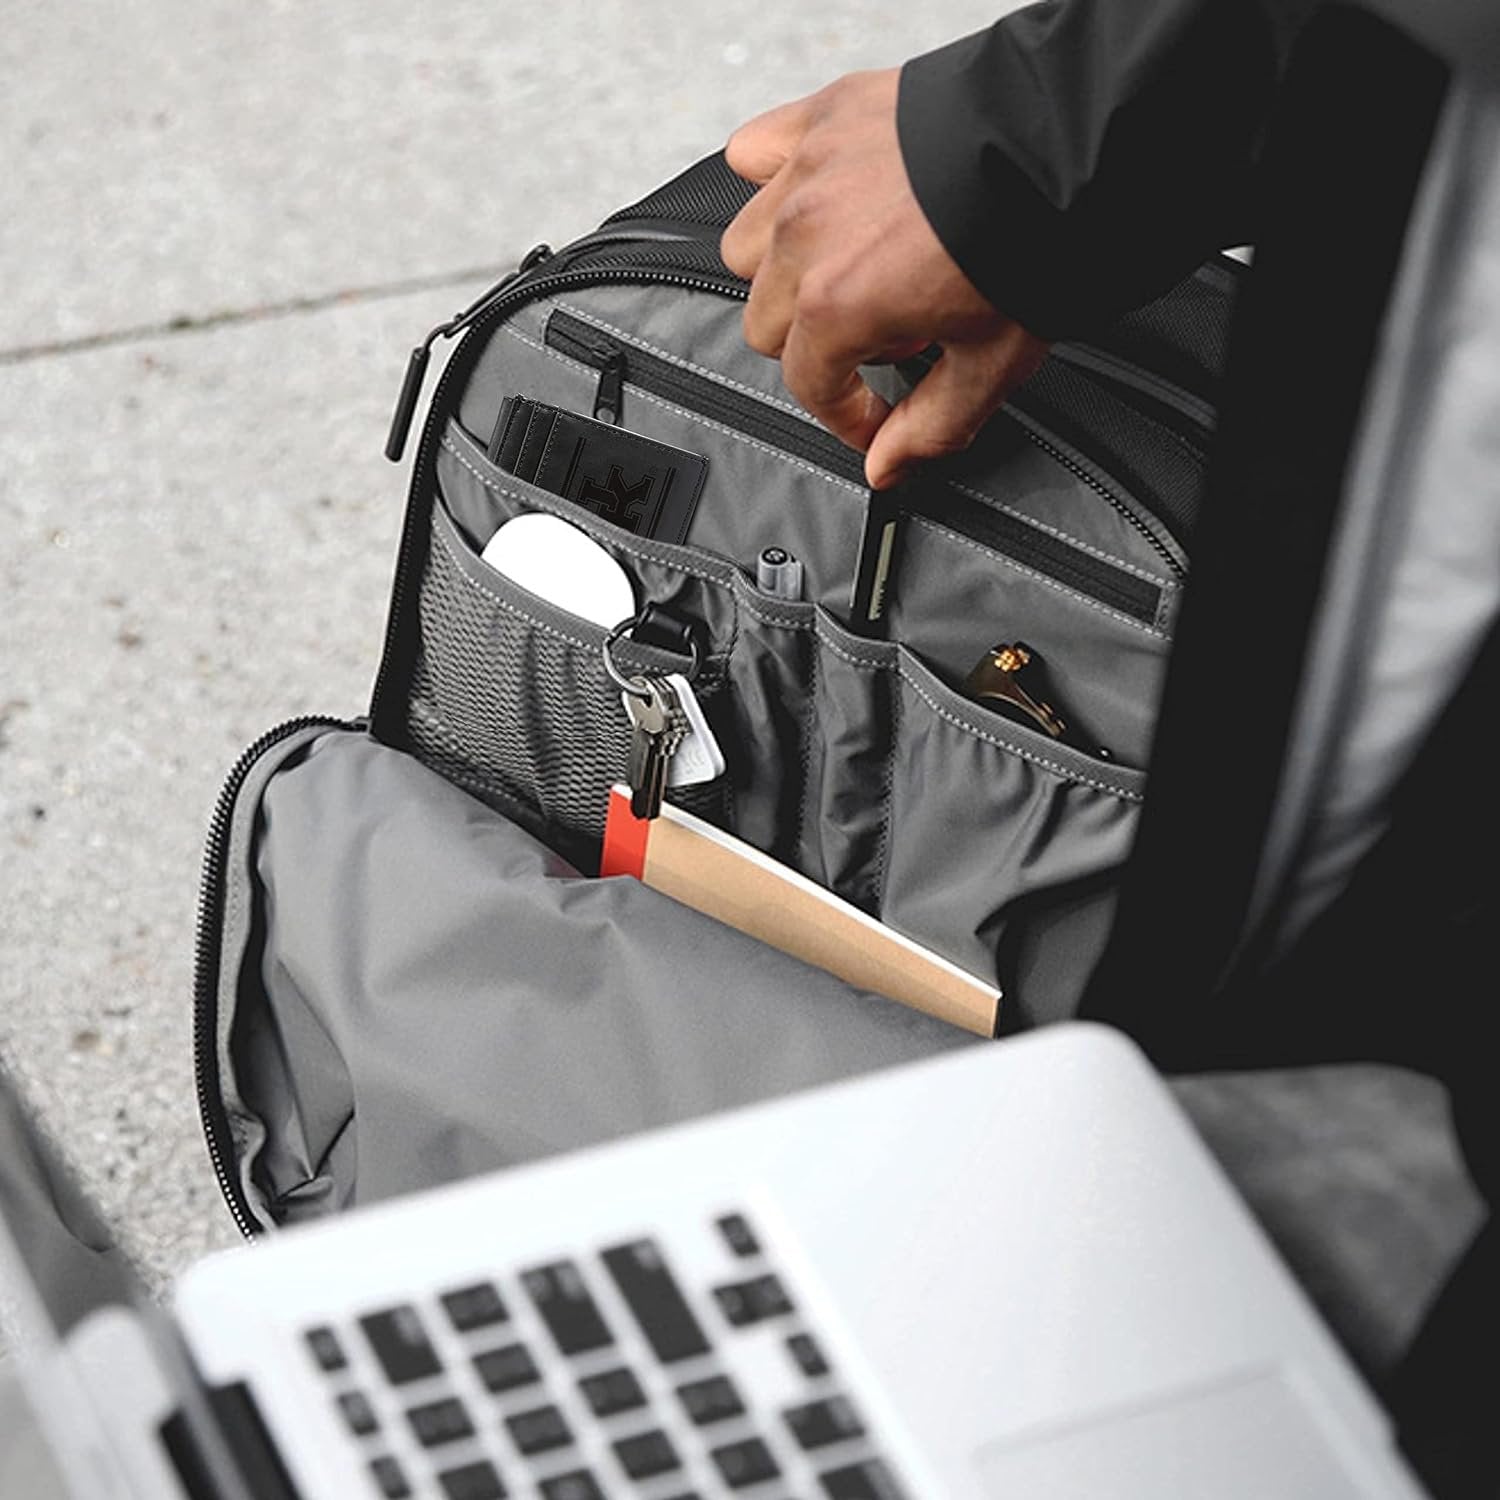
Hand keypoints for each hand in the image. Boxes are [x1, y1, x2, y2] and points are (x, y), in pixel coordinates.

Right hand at [721, 68, 1048, 488]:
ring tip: (844, 270)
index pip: (807, 384)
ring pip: (745, 248)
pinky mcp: (824, 115)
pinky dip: (769, 181)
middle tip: (880, 336)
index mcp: (837, 305)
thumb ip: (930, 425)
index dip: (845, 413)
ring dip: (782, 271)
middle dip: (817, 345)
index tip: (874, 416)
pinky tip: (811, 199)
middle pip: (764, 323)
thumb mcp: (991, 361)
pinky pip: (752, 152)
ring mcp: (808, 173)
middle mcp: (805, 239)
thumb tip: (884, 467)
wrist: (1066, 141)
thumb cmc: (1032, 243)